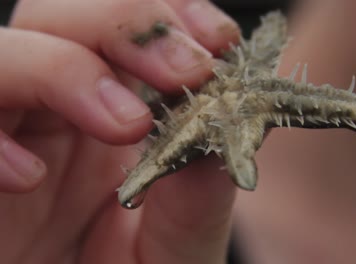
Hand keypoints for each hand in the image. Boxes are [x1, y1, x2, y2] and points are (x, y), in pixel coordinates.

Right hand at [0, 0, 239, 262]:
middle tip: (184, 72)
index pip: (129, 31)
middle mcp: (57, 118)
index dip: (170, 18)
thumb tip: (221, 123)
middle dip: (126, 26)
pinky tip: (27, 178)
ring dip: (62, 67)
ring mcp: (8, 138)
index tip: (219, 39)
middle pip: (62, 16)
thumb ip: (198, 196)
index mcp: (114, 119)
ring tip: (125, 126)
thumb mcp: (178, 250)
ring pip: (2, 52)